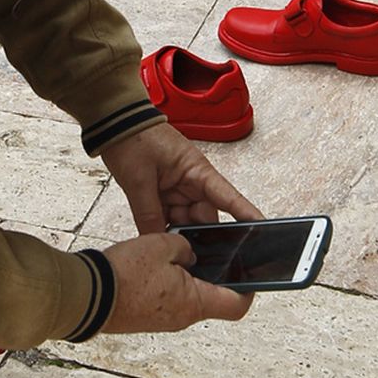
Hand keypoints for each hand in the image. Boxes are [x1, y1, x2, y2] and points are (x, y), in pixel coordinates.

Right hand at [99, 231, 252, 333]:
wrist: (86, 296)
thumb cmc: (124, 274)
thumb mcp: (162, 244)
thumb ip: (185, 246)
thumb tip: (188, 252)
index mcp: (194, 302)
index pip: (237, 305)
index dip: (249, 289)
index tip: (250, 273)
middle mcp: (182, 317)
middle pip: (211, 298)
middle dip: (212, 275)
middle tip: (207, 251)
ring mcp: (163, 320)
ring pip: (187, 297)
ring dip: (186, 277)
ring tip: (173, 253)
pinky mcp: (146, 317)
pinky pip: (166, 300)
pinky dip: (167, 283)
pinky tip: (154, 265)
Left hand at [100, 120, 262, 234]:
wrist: (115, 124)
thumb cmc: (133, 138)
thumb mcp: (139, 180)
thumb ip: (149, 214)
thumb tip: (159, 242)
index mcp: (198, 171)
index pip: (229, 197)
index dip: (246, 214)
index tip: (262, 228)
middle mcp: (193, 182)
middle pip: (206, 217)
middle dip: (198, 235)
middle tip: (188, 253)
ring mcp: (179, 189)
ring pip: (187, 221)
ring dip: (177, 232)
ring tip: (166, 243)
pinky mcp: (165, 194)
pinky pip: (170, 218)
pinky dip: (164, 227)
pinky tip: (158, 236)